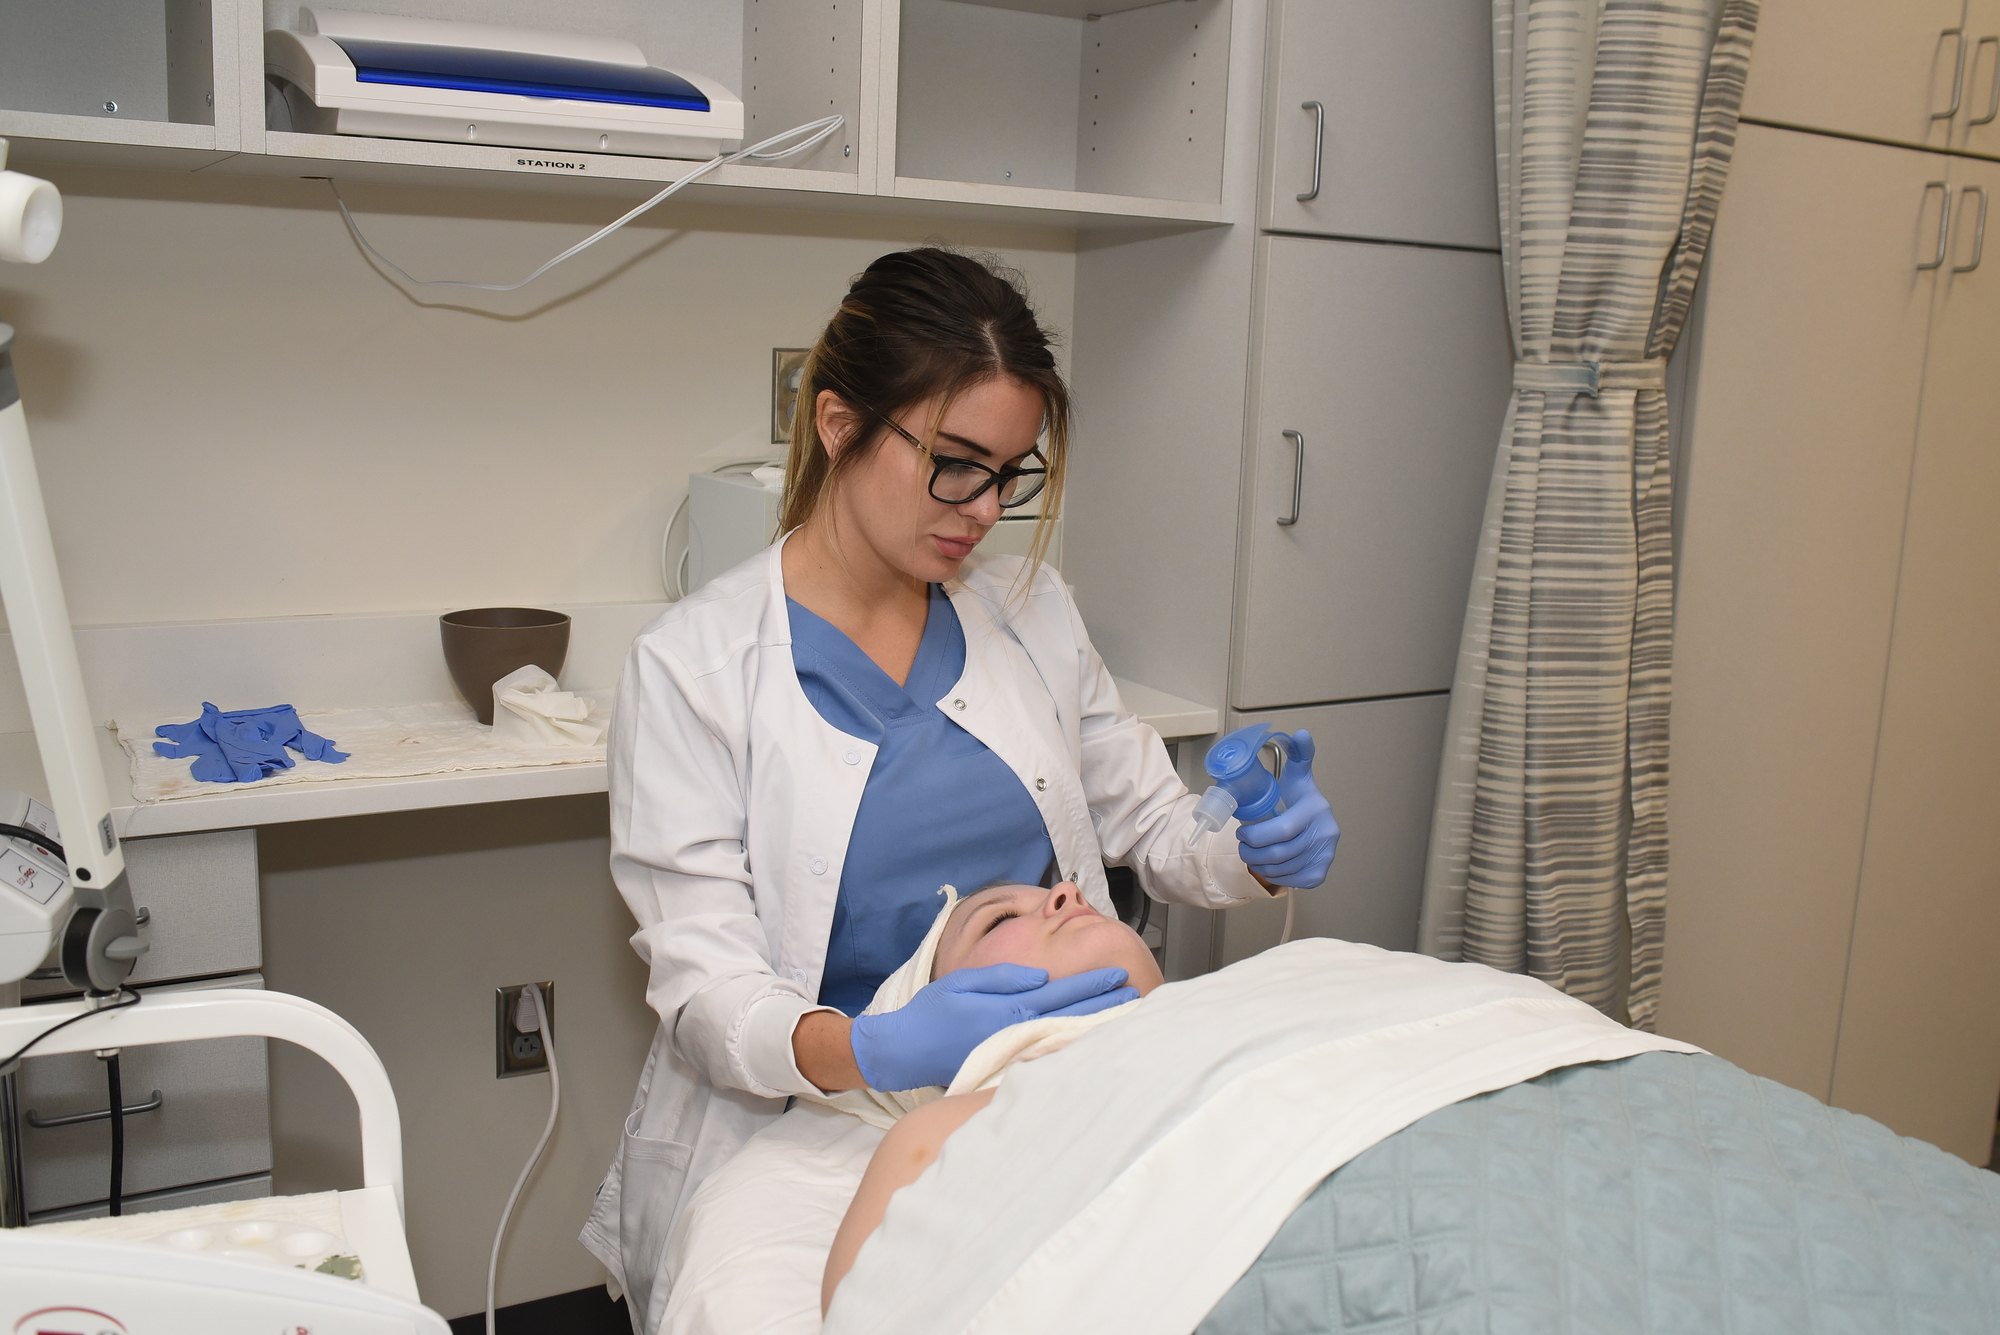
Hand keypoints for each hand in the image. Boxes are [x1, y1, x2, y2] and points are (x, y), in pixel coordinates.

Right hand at [849, 963, 1134, 1090]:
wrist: (906, 1051)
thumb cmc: (933, 1011)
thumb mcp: (965, 980)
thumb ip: (1006, 976)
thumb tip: (1043, 977)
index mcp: (1010, 1008)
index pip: (1062, 994)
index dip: (1093, 986)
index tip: (1120, 978)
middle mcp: (1018, 1032)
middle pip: (1071, 1018)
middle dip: (1104, 1007)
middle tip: (1137, 999)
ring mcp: (1015, 1053)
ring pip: (1064, 1038)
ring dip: (1094, 1028)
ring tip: (1122, 1020)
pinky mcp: (1007, 1067)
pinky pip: (1048, 1055)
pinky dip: (1071, 1046)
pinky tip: (1088, 1043)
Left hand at [1235, 730, 1339, 888]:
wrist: (1314, 823)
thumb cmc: (1298, 799)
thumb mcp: (1297, 776)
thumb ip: (1299, 754)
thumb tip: (1302, 733)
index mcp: (1317, 808)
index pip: (1282, 830)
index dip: (1256, 836)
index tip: (1242, 832)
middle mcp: (1326, 834)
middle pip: (1279, 853)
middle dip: (1252, 851)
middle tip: (1242, 844)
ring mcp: (1326, 856)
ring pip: (1281, 869)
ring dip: (1258, 864)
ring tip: (1251, 854)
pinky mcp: (1320, 874)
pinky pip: (1290, 880)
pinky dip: (1273, 875)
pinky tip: (1268, 863)